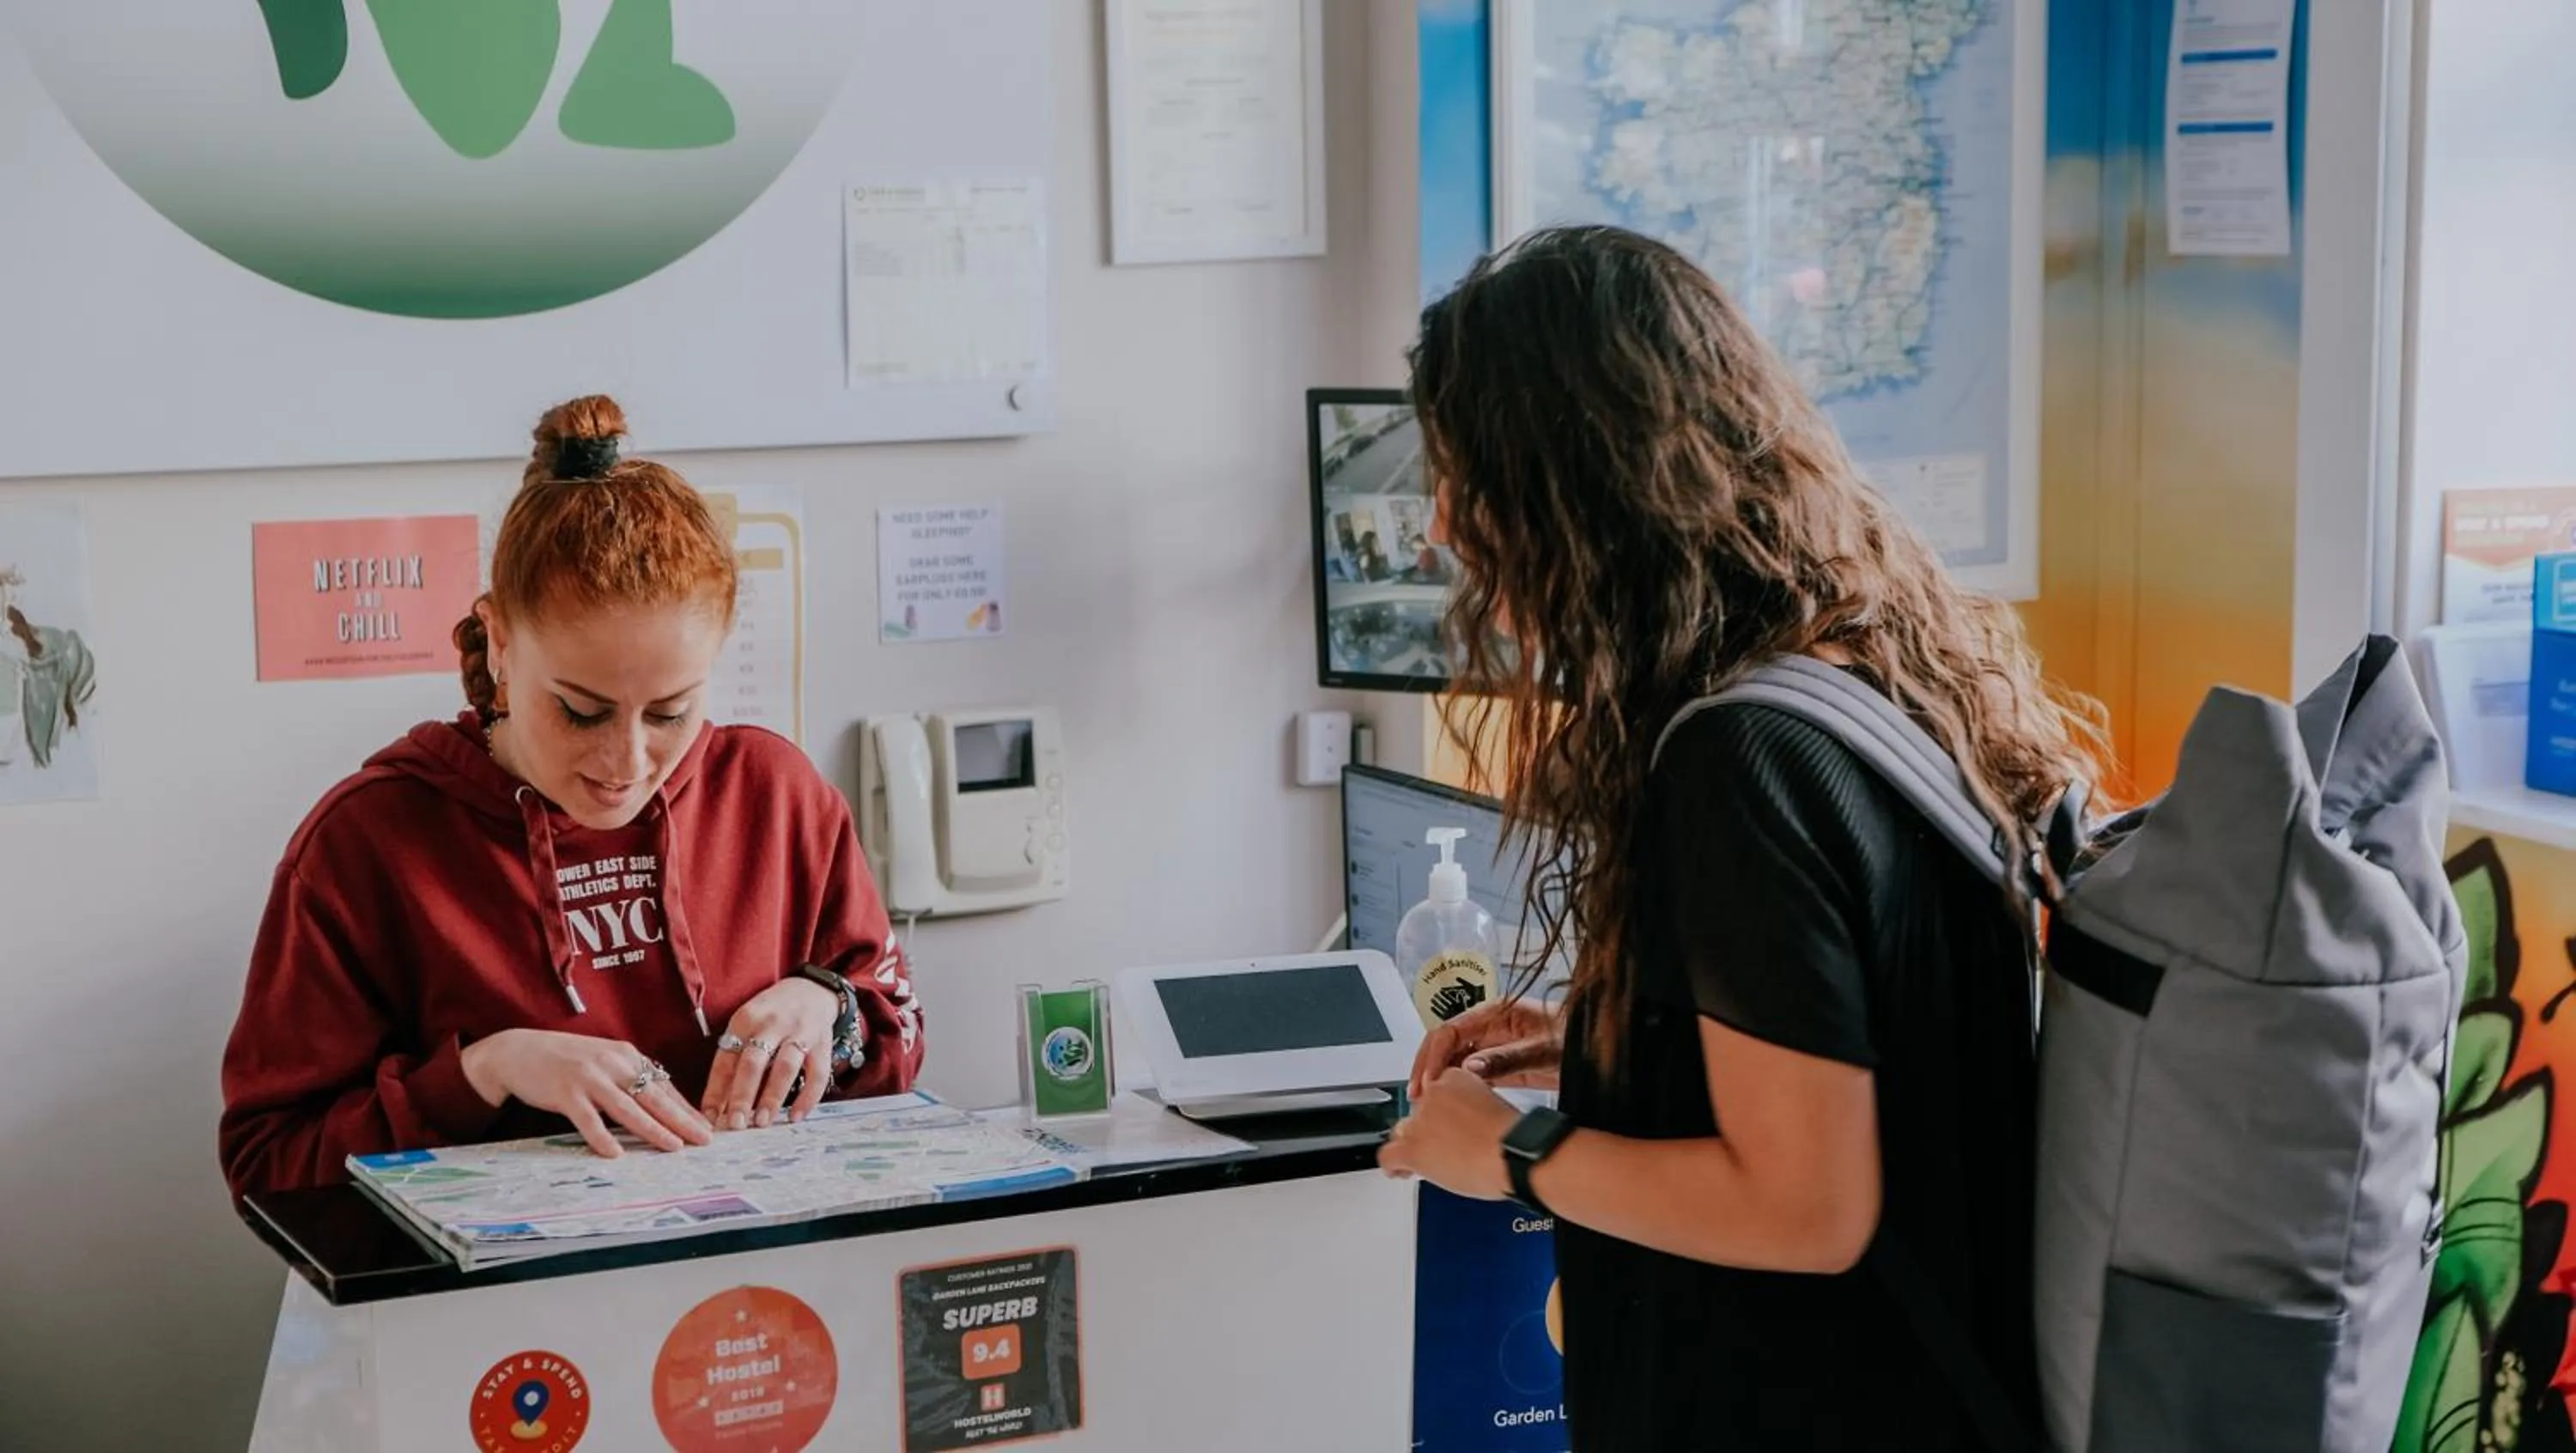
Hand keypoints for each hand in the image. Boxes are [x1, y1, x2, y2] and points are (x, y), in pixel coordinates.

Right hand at [459, 1029, 713, 1159]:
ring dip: (652, 1129)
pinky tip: (615, 1154)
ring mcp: (589, 1077)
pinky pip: (588, 1119)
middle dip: (682, 1120)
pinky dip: (602, 1137)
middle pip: (654, 1096)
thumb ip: (630, 1078)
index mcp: (627, 1056)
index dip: (686, 1108)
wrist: (519, 1049)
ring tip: (673, 1146)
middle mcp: (613, 1063)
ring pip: (627, 1108)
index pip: (663, 1086)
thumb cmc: (567, 1060)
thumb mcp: (604, 1061)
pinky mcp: (565, 1092)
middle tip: (704, 1139)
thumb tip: (661, 1104)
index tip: (706, 1127)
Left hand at [701, 976, 842, 1129]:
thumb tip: (716, 1108)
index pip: (726, 1059)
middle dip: (743, 1095)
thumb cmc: (770, 1015)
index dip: (716, 1090)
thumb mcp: (746, 1027)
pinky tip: (796, 1116)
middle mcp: (771, 1024)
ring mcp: (799, 1033)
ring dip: (772, 1097)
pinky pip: (817, 1073)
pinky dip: (808, 1097)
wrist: (811, 990)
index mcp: (745, 1020)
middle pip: (754, 1062)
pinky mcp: (822, 1044)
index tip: (710, 1118)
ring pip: (785, 1067)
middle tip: (736, 1124)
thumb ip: (732, 1062)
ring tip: (762, 1122)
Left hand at [1378, 1067, 1519, 1199]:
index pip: (1436, 1093)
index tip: (1448, 1126)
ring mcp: (1420, 1120)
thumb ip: (1478, 1114)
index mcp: (1456, 1078)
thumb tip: (1474, 1134)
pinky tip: (1399, 1171)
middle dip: (1426, 1130)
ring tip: (1426, 1161)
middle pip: (1417, 1112)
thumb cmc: (1515, 1138)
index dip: (1440, 1113)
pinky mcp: (1412, 1147)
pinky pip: (1389, 1155)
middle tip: (1441, 1147)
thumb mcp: (1499, 1111)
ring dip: (1412, 1146)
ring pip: (1403, 1132)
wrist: (1513, 1151)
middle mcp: (1433, 1095)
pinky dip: (1393, 1165)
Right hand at [1409, 997, 1563, 1097]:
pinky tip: (1448, 1103)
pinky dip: (1455, 1086)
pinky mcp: (1501, 1064)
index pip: (1451, 1030)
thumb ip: (1507, 1058)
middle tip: (1416, 1095)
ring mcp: (1494, 1045)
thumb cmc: (1577, 1040)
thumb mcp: (1544, 1050)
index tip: (1427, 1082)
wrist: (1600, 1051)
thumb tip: (1469, 1067)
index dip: (1433, 1056)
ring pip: (1454, 1059)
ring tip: (1426, 1105)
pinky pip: (1469, 1072)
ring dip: (1437, 1078)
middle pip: (1445, 1043)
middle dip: (1426, 1066)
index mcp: (1496, 1013)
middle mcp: (1490, 1026)